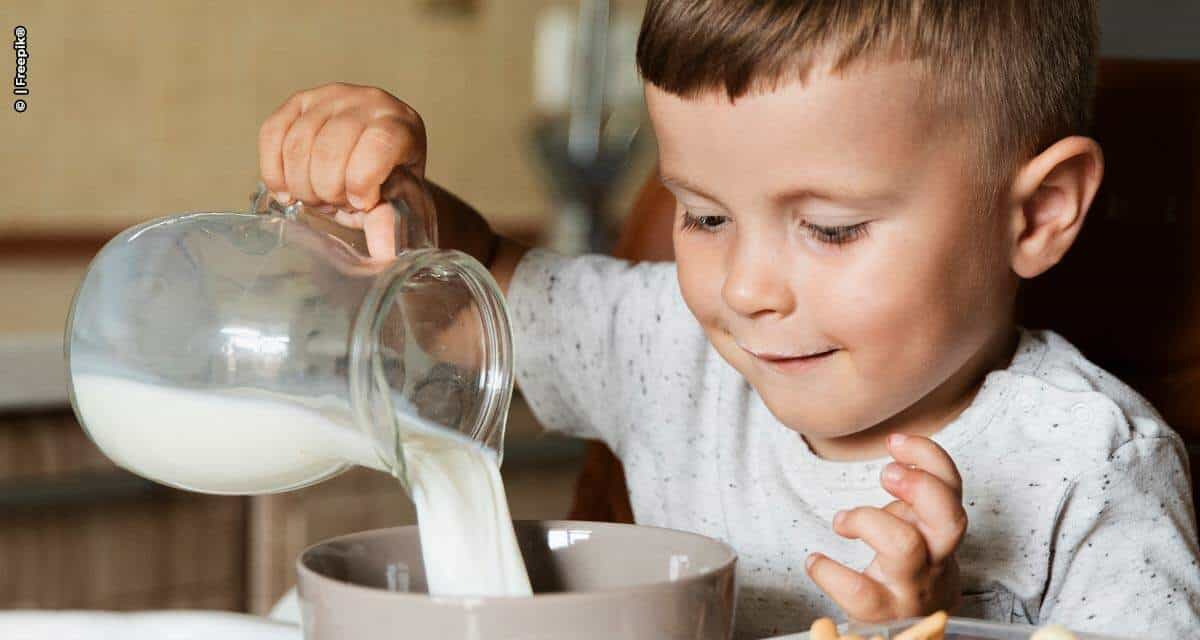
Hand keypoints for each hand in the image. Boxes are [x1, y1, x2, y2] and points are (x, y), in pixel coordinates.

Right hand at [258, 82, 426, 256]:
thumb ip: (389, 223)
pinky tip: (287, 190)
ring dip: (301, 183)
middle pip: (331, 148)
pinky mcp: (299, 102)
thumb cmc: (387, 185)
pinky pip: (272, 133)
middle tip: (335, 204)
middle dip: (327, 189)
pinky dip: (274, 169)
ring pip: (298, 143)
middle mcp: (368, 101)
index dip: (362, 181)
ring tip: (316, 197)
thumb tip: (385, 252)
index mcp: (401, 125)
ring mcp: (331, 97)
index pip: (378, 145)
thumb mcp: (395, 205)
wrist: (372, 163)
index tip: (361, 203)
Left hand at [805, 433, 965, 621]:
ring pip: (904, 547)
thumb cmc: (913, 567)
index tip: (895, 442)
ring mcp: (911, 587)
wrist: (917, 626)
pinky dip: (829, 572)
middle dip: (919, 486)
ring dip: (868, 520)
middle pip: (947, 519)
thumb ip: (914, 496)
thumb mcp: (919, 527)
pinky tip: (815, 561)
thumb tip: (897, 457)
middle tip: (886, 473)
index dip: (929, 458)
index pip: (951, 489)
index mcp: (941, 532)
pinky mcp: (884, 613)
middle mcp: (934, 560)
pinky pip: (859, 592)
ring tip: (843, 520)